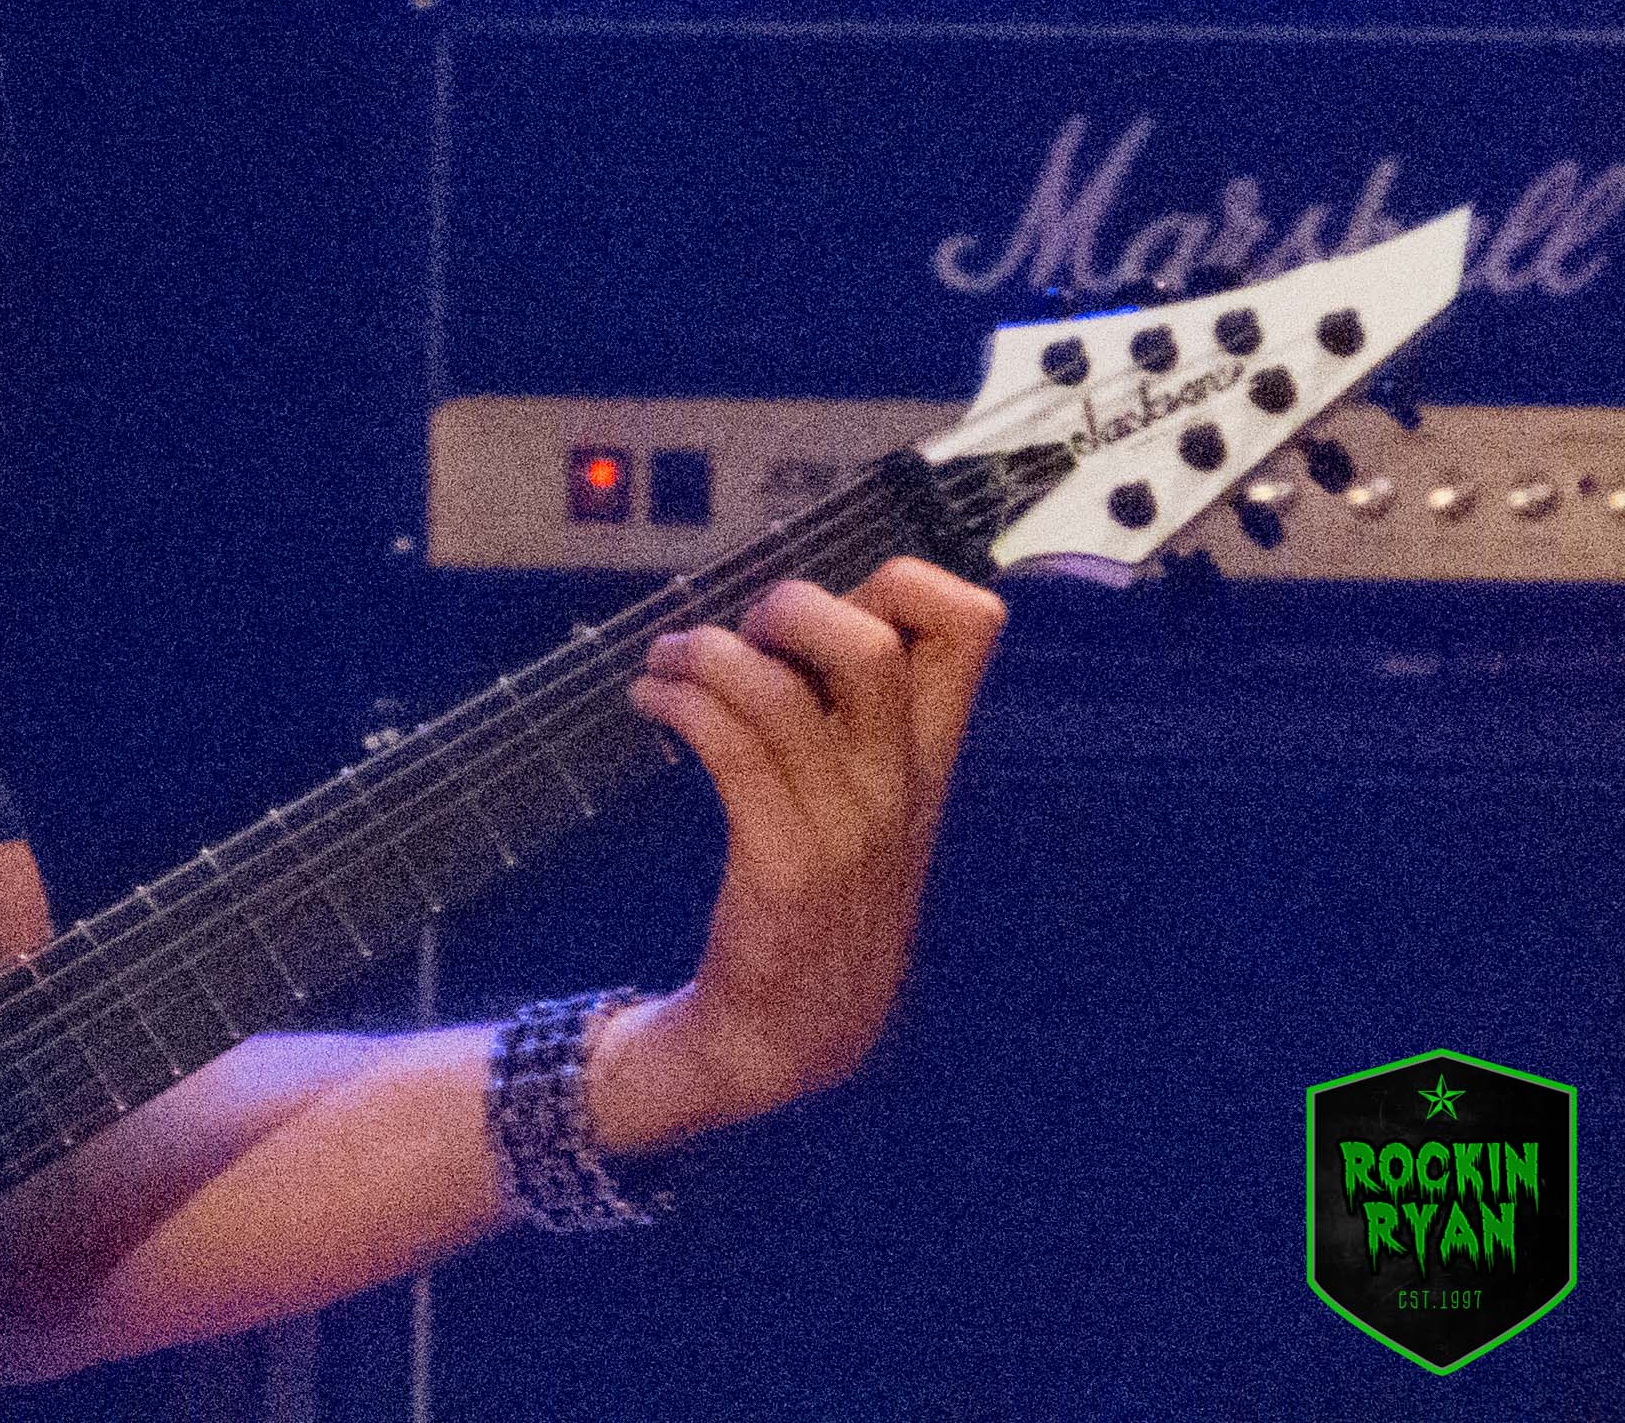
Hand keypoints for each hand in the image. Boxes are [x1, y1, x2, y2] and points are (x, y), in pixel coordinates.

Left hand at [593, 557, 1005, 1151]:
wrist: (782, 1043)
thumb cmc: (809, 903)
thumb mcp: (865, 811)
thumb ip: (854, 722)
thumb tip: (800, 611)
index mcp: (928, 764)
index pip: (971, 630)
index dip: (904, 580)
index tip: (832, 598)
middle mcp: (899, 791)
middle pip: (873, 646)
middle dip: (789, 605)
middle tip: (738, 630)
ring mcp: (847, 833)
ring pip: (779, 691)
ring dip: (700, 654)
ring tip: (664, 665)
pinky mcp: (783, 871)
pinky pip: (731, 750)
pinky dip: (679, 704)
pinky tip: (652, 706)